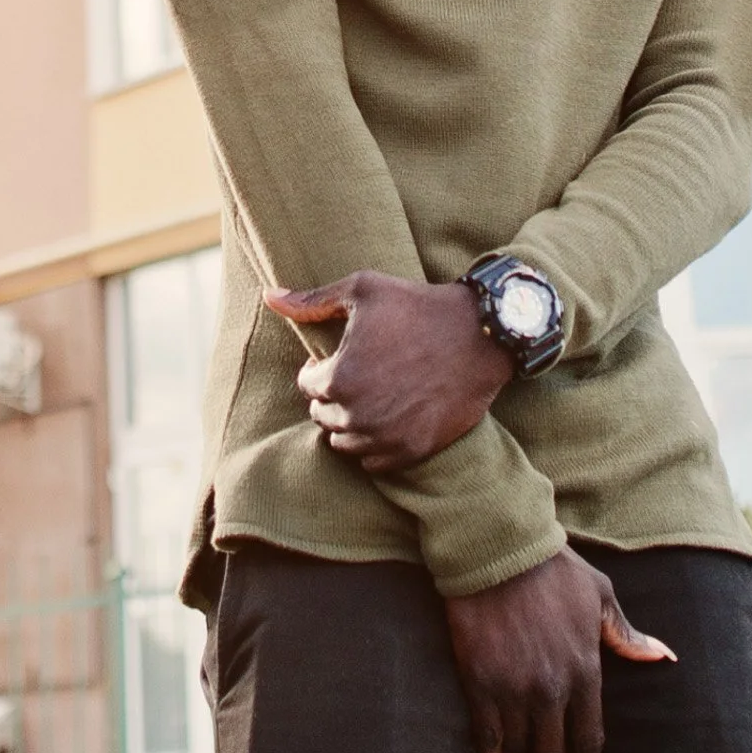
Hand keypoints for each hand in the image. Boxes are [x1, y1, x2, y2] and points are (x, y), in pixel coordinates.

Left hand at [264, 272, 513, 474]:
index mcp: (339, 377)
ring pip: (344, 442)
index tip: (342, 356)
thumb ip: (312, 301)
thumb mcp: (364, 290)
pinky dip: (374, 444)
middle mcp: (358, 415)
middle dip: (333, 396)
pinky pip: (373, 463)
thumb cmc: (419, 306)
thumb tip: (269, 298)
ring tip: (373, 395)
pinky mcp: (413, 452)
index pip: (307, 386)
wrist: (482, 335)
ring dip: (350, 422)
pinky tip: (389, 417)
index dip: (320, 368)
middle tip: (360, 374)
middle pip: (323, 416)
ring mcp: (386, 438)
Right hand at [445, 548, 673, 752]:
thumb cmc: (553, 570)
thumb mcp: (600, 596)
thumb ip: (625, 635)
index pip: (590, 736)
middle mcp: (553, 689)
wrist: (500, 551)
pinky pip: (488, 738)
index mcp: (586, 669)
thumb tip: (663, 656)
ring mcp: (516, 690)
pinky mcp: (482, 685)